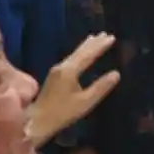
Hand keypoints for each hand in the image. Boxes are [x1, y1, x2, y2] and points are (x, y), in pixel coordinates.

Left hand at [28, 33, 119, 147]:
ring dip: (86, 46)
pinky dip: (80, 53)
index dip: (100, 46)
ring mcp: (57, 70)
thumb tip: (116, 74)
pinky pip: (71, 58)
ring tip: (95, 38)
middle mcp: (62, 67)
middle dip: (93, 43)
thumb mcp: (85, 102)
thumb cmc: (62, 113)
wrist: (37, 120)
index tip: (112, 37)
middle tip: (106, 34)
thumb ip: (101, 87)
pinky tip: (81, 54)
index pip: (88, 55)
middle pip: (80, 51)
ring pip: (74, 54)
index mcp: (70, 71)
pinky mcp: (54, 75)